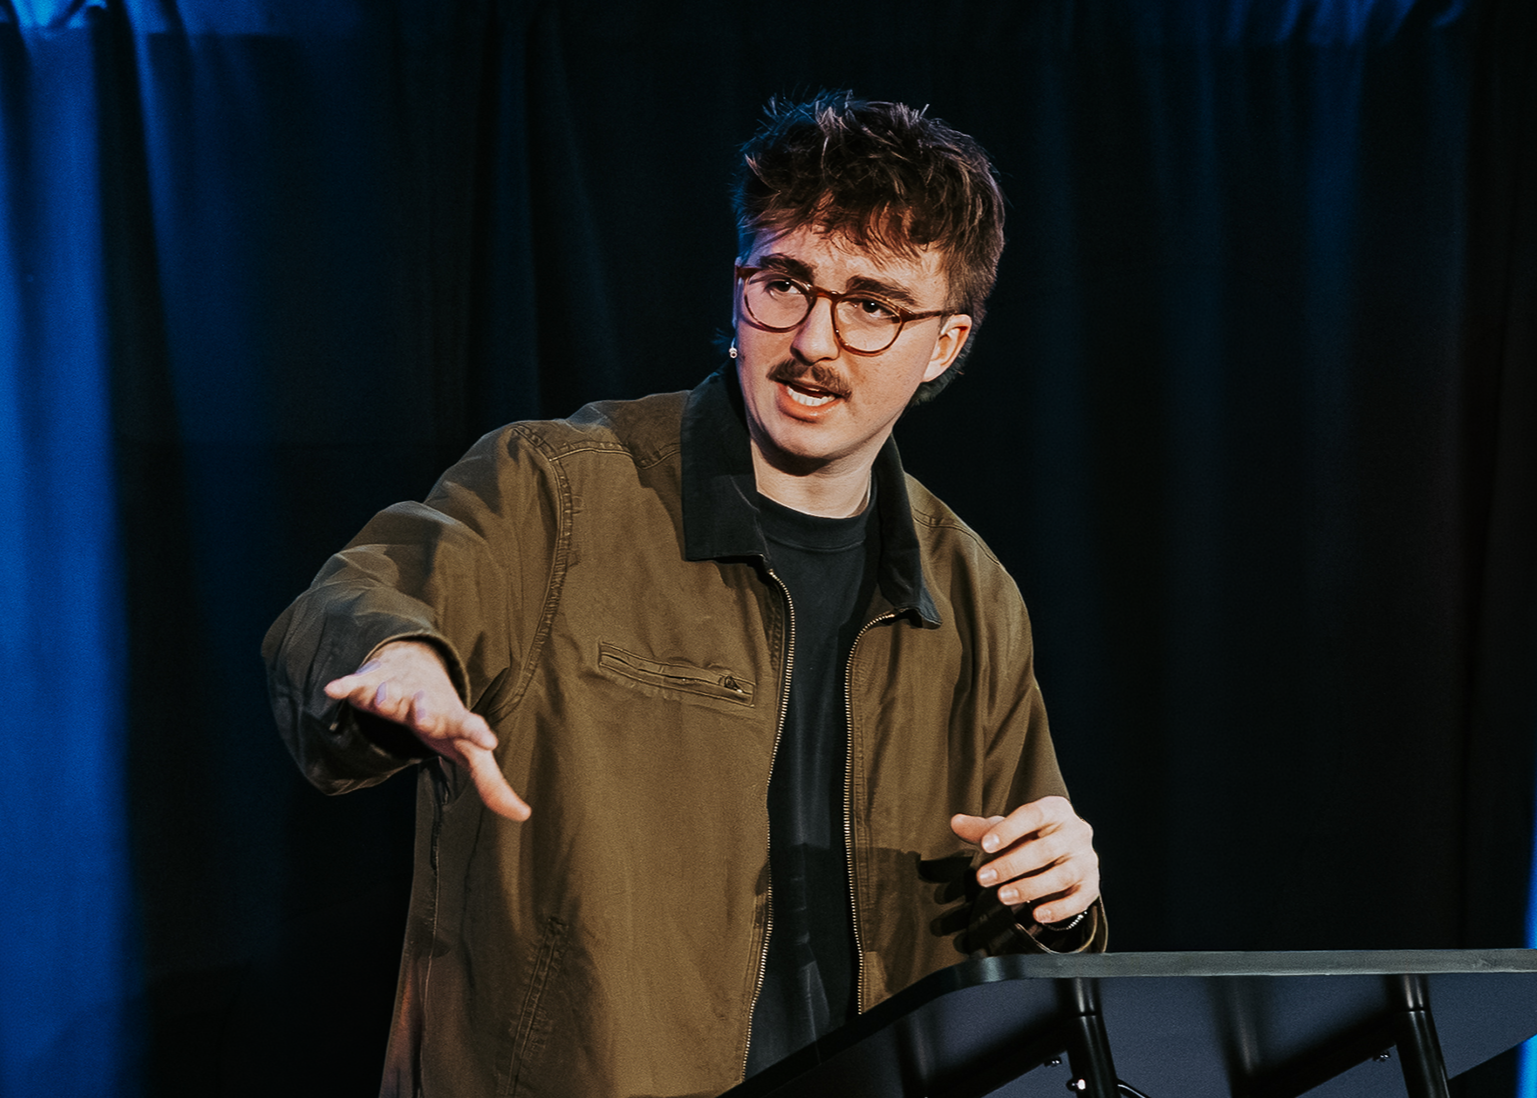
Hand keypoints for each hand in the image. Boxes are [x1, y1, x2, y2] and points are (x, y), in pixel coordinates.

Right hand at [324, 640, 530, 820]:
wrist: (419, 669)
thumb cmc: (446, 720)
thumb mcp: (469, 752)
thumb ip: (492, 784)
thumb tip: (523, 814)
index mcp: (452, 720)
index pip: (470, 727)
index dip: (478, 734)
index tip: (489, 741)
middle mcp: (427, 702)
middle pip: (427, 706)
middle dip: (425, 710)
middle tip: (424, 718)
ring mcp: (401, 690)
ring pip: (393, 692)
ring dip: (388, 696)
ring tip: (383, 701)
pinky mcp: (374, 683)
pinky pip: (359, 684)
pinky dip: (347, 686)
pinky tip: (334, 689)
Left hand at [950, 796, 1097, 925]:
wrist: (1066, 853)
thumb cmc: (1032, 837)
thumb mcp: (1008, 830)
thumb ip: (983, 829)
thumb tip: (956, 822)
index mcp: (1056, 809)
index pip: (1032, 814)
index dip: (1009, 830)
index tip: (985, 846)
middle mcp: (1076, 831)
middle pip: (1044, 849)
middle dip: (1011, 865)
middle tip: (983, 878)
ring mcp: (1086, 859)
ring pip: (1061, 875)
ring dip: (1030, 888)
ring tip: (1002, 896)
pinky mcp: (1091, 885)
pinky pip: (1078, 899)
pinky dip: (1058, 909)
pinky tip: (1037, 915)